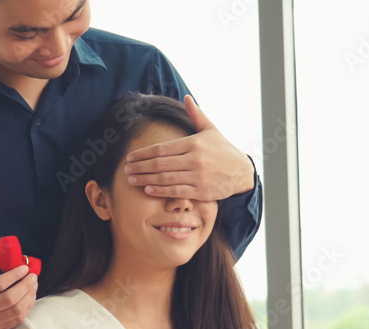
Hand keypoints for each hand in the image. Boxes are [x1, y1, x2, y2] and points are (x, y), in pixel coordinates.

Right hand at [0, 257, 36, 328]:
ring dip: (29, 297)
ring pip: (16, 311)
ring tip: (33, 286)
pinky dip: (25, 309)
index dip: (15, 275)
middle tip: (33, 277)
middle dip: (26, 286)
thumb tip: (4, 254)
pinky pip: (15, 321)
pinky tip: (28, 299)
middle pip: (10, 299)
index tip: (24, 268)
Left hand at [124, 95, 254, 200]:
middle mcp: (194, 159)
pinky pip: (176, 191)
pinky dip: (160, 191)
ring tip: (131, 180)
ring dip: (145, 179)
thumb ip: (196, 114)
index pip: (161, 148)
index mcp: (193, 143)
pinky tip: (147, 189)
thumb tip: (186, 97)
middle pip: (159, 164)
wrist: (242, 172)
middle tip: (126, 168)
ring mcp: (197, 176)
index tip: (130, 156)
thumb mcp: (211, 130)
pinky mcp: (200, 191)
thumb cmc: (223, 150)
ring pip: (165, 178)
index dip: (143, 153)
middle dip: (140, 166)